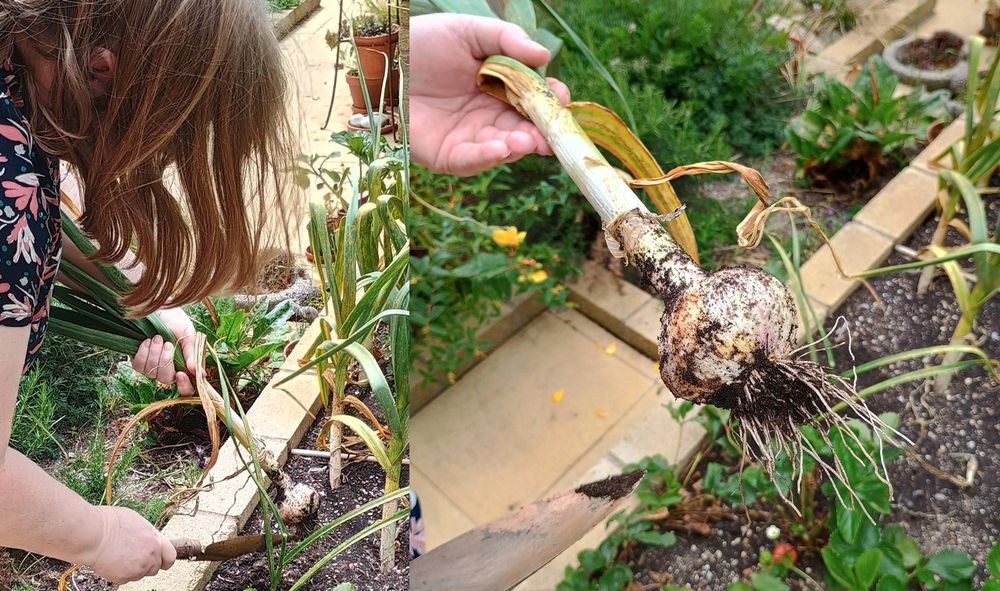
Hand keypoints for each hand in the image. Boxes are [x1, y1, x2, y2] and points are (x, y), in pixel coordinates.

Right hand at [84, 506, 176, 583]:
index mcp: (155, 540)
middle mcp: (150, 555)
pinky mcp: (124, 577)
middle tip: (134, 556)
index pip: (170, 556)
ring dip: (133, 568)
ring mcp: (138, 568)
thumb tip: (149, 539)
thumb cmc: (110, 523)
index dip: (165, 559)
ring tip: (119, 555)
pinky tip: (112, 561)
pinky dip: (119, 573)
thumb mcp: (137, 522)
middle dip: (147, 564)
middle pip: (155, 568)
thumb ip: (148, 535)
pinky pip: (125, 579)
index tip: (162, 560)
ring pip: (140, 574)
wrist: (93, 534)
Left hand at [132, 307, 196, 395]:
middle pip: (166, 380)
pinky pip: (139, 365)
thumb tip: (200, 374)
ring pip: (151, 373)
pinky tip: (147, 341)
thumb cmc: (175, 320)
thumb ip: (193, 355)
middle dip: (166, 362)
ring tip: (157, 337)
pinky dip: (144, 352)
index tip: (181, 374)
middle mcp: (168, 368)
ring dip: (155, 354)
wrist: (157, 307)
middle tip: (168, 343)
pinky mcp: (138, 360)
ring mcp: (152, 365)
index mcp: (184, 364)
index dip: (184, 386)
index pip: (186, 387)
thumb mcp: (188, 335)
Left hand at [411, 14, 569, 175]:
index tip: (562, 99)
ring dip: (518, 147)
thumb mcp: (470, 32)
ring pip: (503, 148)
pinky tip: (500, 148)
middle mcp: (490, 117)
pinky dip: (487, 157)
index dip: (551, 102)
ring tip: (526, 140)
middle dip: (541, 133)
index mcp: (501, 89)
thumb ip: (507, 40)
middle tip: (551, 133)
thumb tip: (544, 56)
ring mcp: (470, 138)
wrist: (382, 61)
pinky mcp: (447, 155)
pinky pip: (471, 161)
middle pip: (525, 129)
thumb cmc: (425, 43)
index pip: (535, 101)